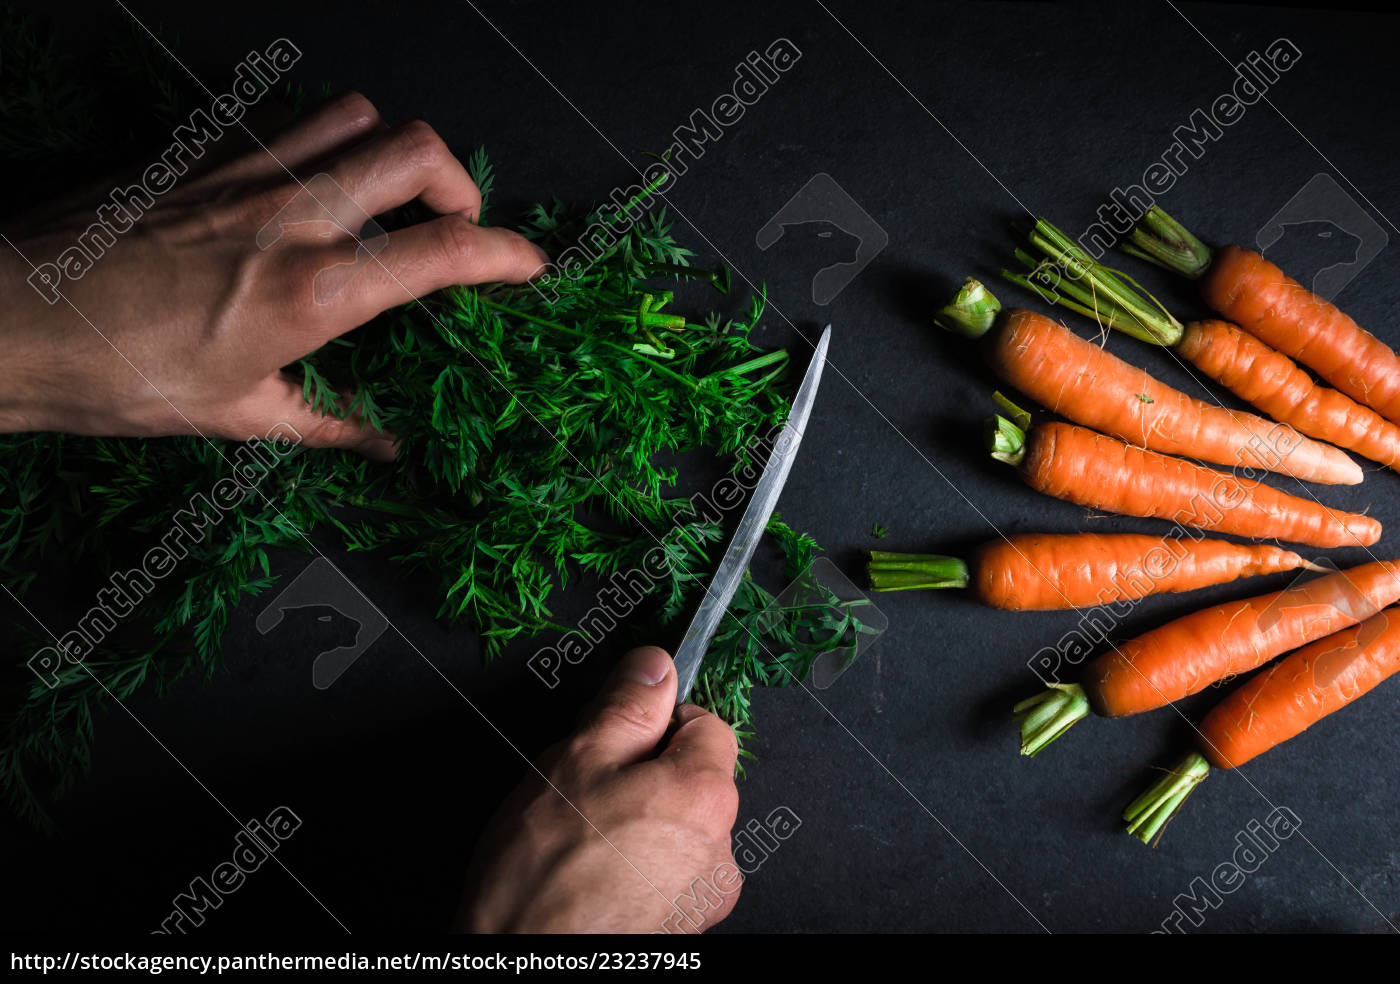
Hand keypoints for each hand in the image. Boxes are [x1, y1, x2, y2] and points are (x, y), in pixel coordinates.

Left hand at [0, 91, 547, 456]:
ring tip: (384, 197)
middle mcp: (289, 218)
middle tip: (449, 227)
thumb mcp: (236, 418)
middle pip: (415, 149)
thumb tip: (385, 446)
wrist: (6, 321)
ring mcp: (244, 174)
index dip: (506, 254)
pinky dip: (323, 139)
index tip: (530, 265)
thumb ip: (327, 426)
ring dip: (391, 149)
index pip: (442, 254)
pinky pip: (286, 118)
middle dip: (458, 183)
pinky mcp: (199, 153)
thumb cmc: (116, 380)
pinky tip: (307, 186)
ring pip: (356, 114)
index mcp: (310, 294)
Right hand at [458, 646, 742, 933]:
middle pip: (695, 779)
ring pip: (680, 827)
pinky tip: (594, 873)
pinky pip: (670, 872)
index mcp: (706, 795)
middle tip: (589, 790)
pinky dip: (640, 864)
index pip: (709, 725)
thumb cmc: (544, 870)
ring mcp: (705, 895)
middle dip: (647, 773)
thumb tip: (655, 665)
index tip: (620, 736)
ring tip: (585, 838)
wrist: (527, 961)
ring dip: (643, 821)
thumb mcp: (578, 758)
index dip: (660, 721)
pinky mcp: (685, 928)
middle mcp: (722, 849)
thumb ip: (628, 705)